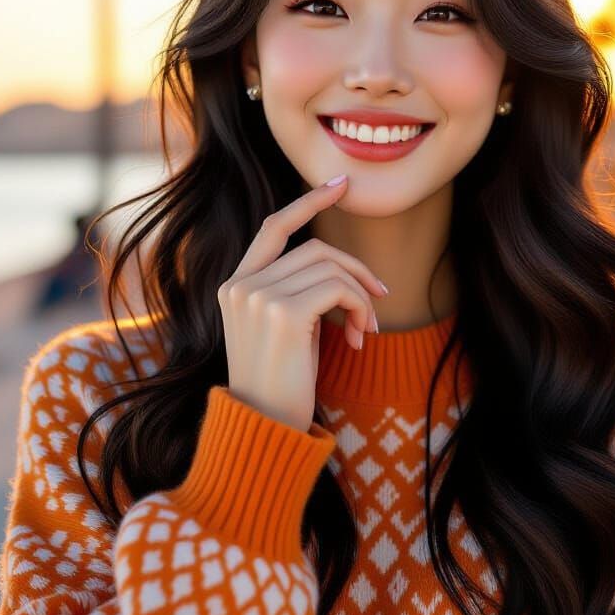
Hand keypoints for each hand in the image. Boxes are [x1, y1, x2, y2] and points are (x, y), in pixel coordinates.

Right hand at [216, 175, 387, 432]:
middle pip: (316, 249)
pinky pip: (339, 288)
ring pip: (330, 267)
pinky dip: (360, 307)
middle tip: (380, 300)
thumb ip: (295, 292)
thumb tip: (344, 269)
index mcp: (234, 285)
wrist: (264, 429)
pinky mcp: (283, 312)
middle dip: (356, 270)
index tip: (341, 185)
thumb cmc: (280, 383)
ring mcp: (258, 296)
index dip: (309, 202)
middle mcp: (241, 284)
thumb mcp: (280, 329)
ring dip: (361, 296)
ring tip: (367, 329)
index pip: (274, 227)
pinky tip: (361, 338)